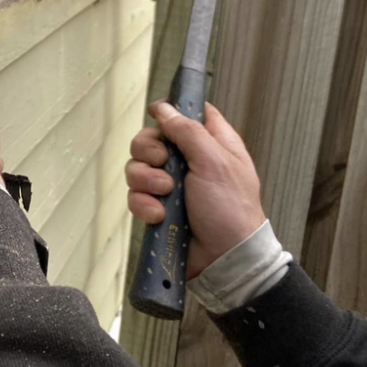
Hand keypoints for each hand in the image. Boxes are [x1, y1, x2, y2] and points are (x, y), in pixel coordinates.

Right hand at [125, 101, 265, 278]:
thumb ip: (188, 131)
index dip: (170, 110)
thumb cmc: (231, 209)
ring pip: (137, 167)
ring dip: (146, 180)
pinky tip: (159, 215)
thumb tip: (164, 108)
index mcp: (211, 143)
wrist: (224, 259)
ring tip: (165, 195)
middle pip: (151, 138)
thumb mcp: (215, 162)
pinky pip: (135, 195)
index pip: (188, 113)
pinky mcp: (157, 206)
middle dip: (149, 150)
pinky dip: (144, 204)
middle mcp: (188, 160)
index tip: (158, 115)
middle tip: (163, 163)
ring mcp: (170, 184)